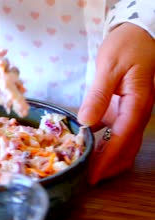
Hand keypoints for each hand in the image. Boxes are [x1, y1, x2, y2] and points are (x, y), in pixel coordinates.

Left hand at [78, 23, 154, 184]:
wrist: (139, 35)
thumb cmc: (125, 47)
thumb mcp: (109, 68)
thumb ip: (99, 96)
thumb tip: (85, 122)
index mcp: (137, 104)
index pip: (122, 140)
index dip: (106, 160)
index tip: (92, 175)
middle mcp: (138, 113)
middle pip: (126, 149)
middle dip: (108, 167)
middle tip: (86, 179)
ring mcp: (133, 113)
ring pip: (123, 145)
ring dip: (107, 159)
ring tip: (86, 169)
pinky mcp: (125, 111)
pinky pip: (117, 134)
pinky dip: (104, 145)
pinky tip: (88, 149)